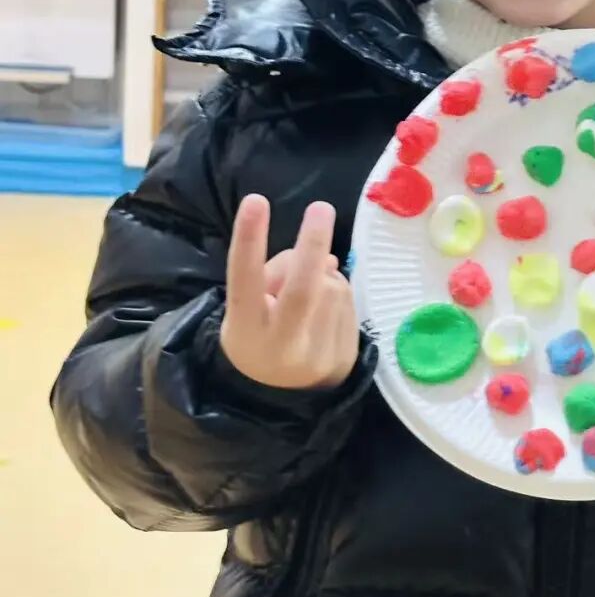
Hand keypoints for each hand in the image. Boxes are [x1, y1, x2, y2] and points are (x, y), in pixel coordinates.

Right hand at [221, 194, 359, 391]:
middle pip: (303, 288)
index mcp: (247, 330)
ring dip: (323, 273)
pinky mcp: (346, 354)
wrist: (286, 397)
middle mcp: (283, 344)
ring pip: (330, 286)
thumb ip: (272, 277)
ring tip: (308, 292)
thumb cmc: (260, 336)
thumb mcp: (247, 310)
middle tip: (320, 207)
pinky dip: (336, 290)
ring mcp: (319, 353)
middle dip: (313, 243)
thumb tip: (323, 257)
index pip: (245, 280)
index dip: (250, 240)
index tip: (255, 200)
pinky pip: (347, 299)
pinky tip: (324, 308)